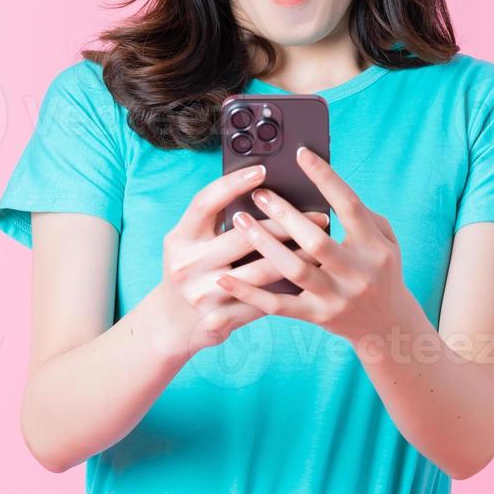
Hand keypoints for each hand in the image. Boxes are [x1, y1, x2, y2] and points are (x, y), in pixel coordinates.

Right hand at [149, 162, 329, 362]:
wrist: (172, 323)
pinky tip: (310, 275)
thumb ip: (217, 221)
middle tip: (318, 214)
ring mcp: (203, 293)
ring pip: (260, 271)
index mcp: (180, 238)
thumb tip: (263, 191)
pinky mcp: (220, 318)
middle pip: (242, 236)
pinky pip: (263, 301)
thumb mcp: (191, 243)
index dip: (232, 184)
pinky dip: (289, 287)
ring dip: (295, 256)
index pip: (204, 203)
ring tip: (321, 244)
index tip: (262, 170)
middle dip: (284, 223)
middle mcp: (187, 265)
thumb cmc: (192, 269)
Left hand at [215, 145, 407, 346]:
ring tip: (239, 221)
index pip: (349, 205)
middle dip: (285, 214)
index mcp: (374, 246)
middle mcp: (357, 272)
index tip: (301, 154)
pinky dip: (250, 294)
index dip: (325, 178)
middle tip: (259, 193)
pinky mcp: (318, 317)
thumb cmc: (382, 272)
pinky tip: (226, 279)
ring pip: (294, 269)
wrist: (388, 325)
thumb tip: (327, 188)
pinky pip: (279, 306)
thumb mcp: (387, 241)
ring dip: (264, 244)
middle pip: (316, 240)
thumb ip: (363, 216)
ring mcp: (336, 297)